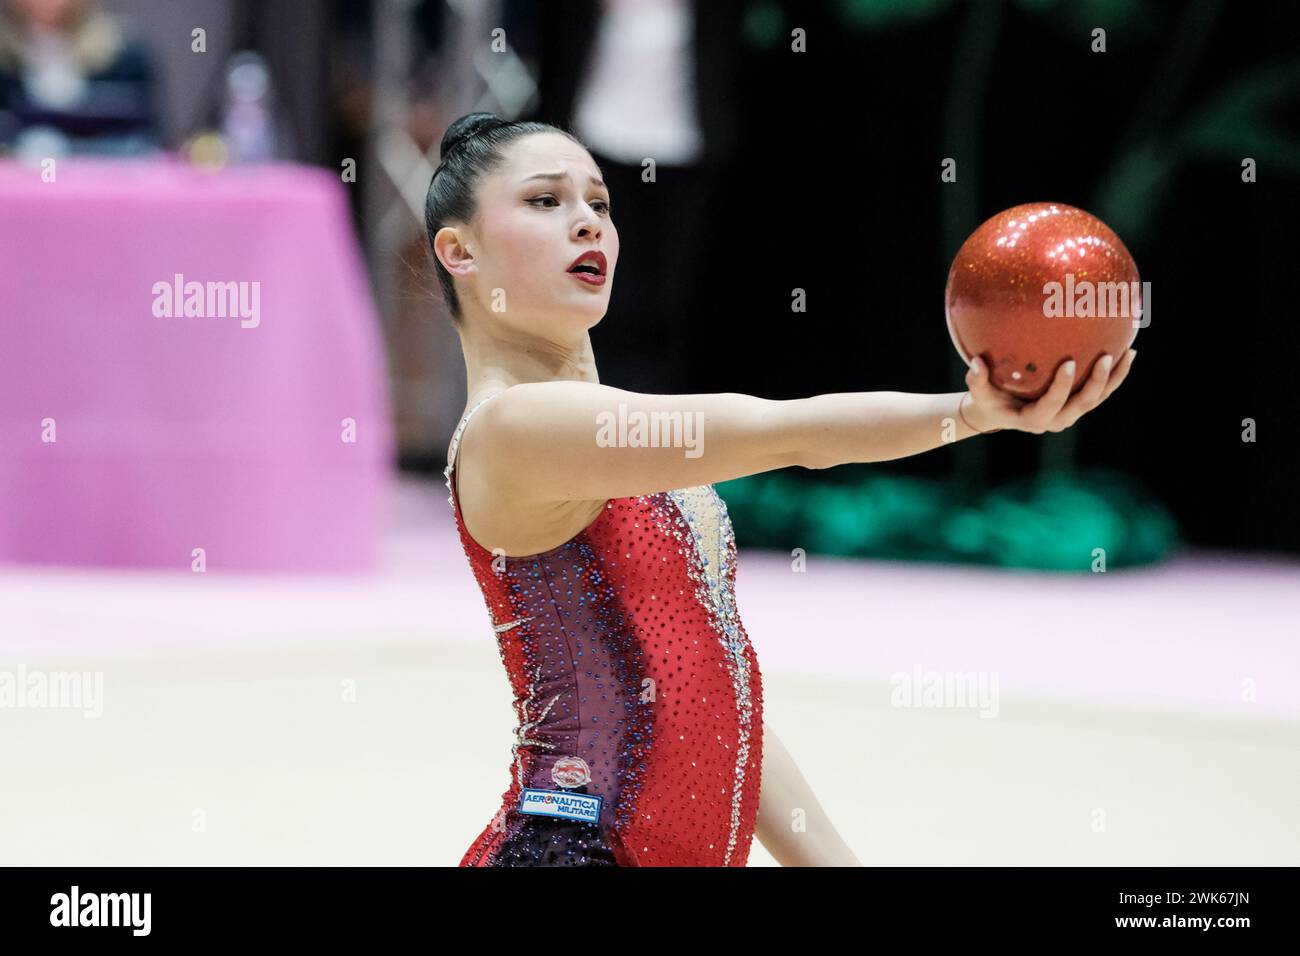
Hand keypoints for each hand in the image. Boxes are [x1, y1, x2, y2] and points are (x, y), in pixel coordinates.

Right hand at [961, 349, 1135, 434]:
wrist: (1002, 411)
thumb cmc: (989, 400)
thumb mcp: (979, 394)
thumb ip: (976, 381)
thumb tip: (976, 363)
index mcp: (1034, 420)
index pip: (1052, 405)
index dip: (1063, 387)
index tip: (1070, 362)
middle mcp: (1057, 420)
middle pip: (1083, 404)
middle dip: (1097, 383)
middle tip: (1105, 357)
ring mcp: (1071, 413)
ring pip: (1098, 398)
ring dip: (1114, 378)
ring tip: (1128, 353)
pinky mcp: (1079, 404)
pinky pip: (1101, 391)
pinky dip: (1115, 374)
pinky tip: (1128, 351)